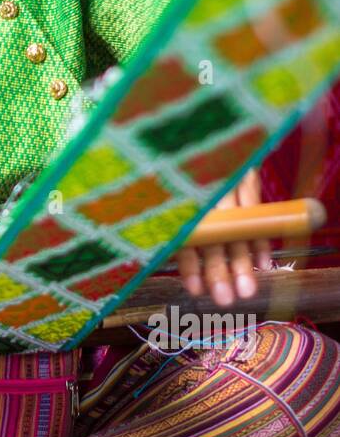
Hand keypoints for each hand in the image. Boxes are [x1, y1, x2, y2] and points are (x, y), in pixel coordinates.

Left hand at [176, 167, 272, 307]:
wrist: (201, 136)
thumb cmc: (183, 173)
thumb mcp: (171, 194)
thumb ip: (178, 227)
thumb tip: (187, 272)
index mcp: (177, 197)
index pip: (183, 235)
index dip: (189, 264)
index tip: (195, 290)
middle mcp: (201, 189)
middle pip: (211, 235)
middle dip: (217, 269)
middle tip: (225, 299)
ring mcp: (225, 181)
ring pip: (235, 226)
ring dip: (242, 260)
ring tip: (247, 290)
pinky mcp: (245, 172)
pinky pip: (255, 207)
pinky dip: (260, 236)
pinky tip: (264, 263)